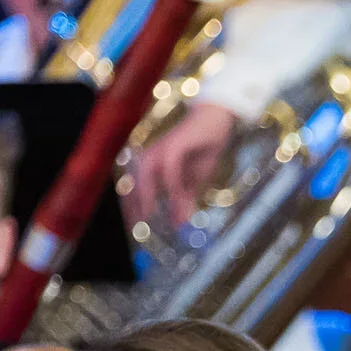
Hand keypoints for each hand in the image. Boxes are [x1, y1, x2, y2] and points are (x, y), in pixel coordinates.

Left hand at [127, 103, 240, 230]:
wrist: (216, 123)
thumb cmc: (203, 149)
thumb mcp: (195, 181)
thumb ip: (185, 199)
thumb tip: (180, 224)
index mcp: (153, 165)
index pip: (136, 187)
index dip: (134, 207)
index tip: (136, 226)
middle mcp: (152, 156)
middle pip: (135, 182)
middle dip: (135, 204)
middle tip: (138, 225)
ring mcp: (161, 148)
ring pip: (147, 174)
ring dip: (148, 194)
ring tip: (150, 214)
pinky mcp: (174, 143)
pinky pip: (169, 168)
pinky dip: (171, 184)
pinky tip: (176, 198)